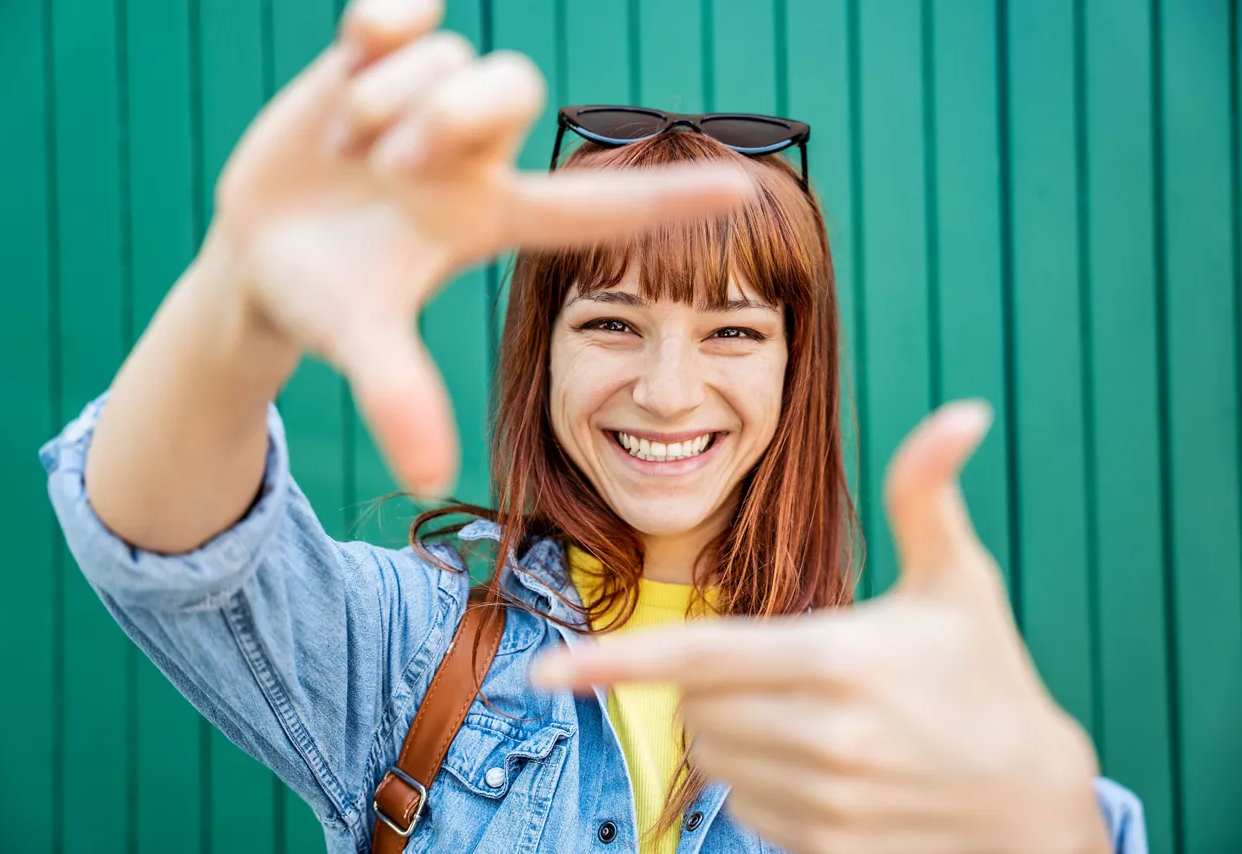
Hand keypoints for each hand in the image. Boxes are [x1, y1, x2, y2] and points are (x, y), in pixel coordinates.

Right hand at [207, 0, 753, 495]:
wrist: (259, 254)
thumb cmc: (323, 303)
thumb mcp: (359, 342)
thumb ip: (397, 396)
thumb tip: (428, 480)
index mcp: (493, 220)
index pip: (598, 206)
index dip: (668, 201)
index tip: (746, 192)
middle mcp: (476, 156)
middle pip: (514, 88)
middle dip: (444, 119)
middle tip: (388, 169)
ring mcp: (429, 104)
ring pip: (447, 61)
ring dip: (383, 104)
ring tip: (343, 152)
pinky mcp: (376, 60)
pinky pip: (404, 13)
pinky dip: (384, 22)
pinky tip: (358, 45)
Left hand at [533, 402, 1110, 853]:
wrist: (1034, 805)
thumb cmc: (990, 677)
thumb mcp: (961, 582)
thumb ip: (930, 495)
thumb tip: (964, 411)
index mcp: (840, 658)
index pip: (700, 656)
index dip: (615, 661)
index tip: (546, 671)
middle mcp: (824, 736)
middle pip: (695, 707)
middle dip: (709, 685)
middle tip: (782, 670)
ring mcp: (824, 802)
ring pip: (714, 760)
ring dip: (733, 733)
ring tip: (811, 717)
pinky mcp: (825, 848)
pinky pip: (744, 811)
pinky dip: (758, 783)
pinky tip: (821, 766)